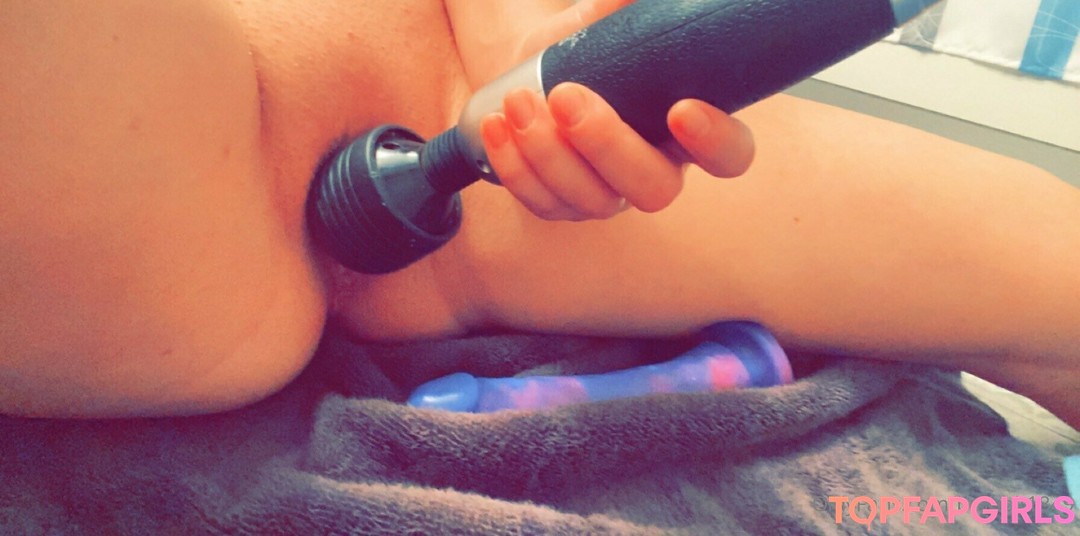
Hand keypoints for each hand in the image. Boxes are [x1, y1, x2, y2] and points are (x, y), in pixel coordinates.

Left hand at [446, 0, 755, 219]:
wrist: (528, 75)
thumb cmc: (583, 52)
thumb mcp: (599, 23)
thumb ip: (617, 8)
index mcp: (686, 131)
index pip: (729, 154)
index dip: (716, 142)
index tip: (682, 108)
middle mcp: (654, 171)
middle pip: (654, 188)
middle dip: (608, 145)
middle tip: (566, 98)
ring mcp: (608, 197)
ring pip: (592, 199)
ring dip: (549, 151)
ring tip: (518, 100)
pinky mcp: (561, 206)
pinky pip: (541, 201)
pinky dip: (514, 164)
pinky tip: (496, 125)